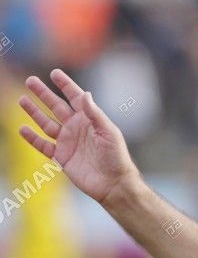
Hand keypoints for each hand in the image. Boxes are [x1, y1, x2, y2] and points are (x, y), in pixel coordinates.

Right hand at [18, 69, 141, 204]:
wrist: (113, 184)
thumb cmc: (116, 157)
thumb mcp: (108, 133)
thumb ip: (95, 114)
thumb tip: (85, 94)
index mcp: (90, 120)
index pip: (76, 98)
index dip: (66, 85)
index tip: (55, 73)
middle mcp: (77, 128)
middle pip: (56, 107)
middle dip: (44, 94)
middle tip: (31, 80)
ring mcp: (68, 142)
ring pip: (46, 123)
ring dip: (34, 112)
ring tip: (22, 100)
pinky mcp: (62, 157)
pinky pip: (43, 145)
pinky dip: (33, 138)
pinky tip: (23, 128)